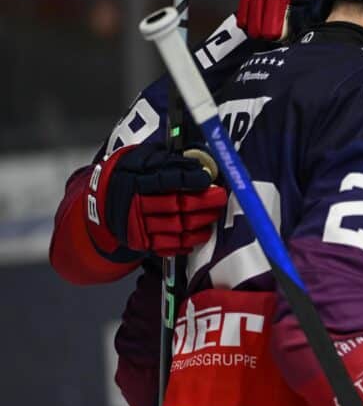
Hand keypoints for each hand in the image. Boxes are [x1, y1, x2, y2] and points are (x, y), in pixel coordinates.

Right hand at [86, 143, 226, 256]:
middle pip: (176, 205)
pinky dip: (187, 242)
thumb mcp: (142, 159)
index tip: (207, 179)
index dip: (190, 180)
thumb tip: (197, 164)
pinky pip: (169, 246)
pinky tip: (199, 234)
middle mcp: (135, 204)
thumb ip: (167, 161)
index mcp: (135, 180)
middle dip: (203, 202)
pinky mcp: (141, 242)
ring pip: (177, 227)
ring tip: (213, 216)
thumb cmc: (127, 176)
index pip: (167, 180)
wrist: (100, 201)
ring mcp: (138, 225)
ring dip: (200, 223)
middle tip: (219, 197)